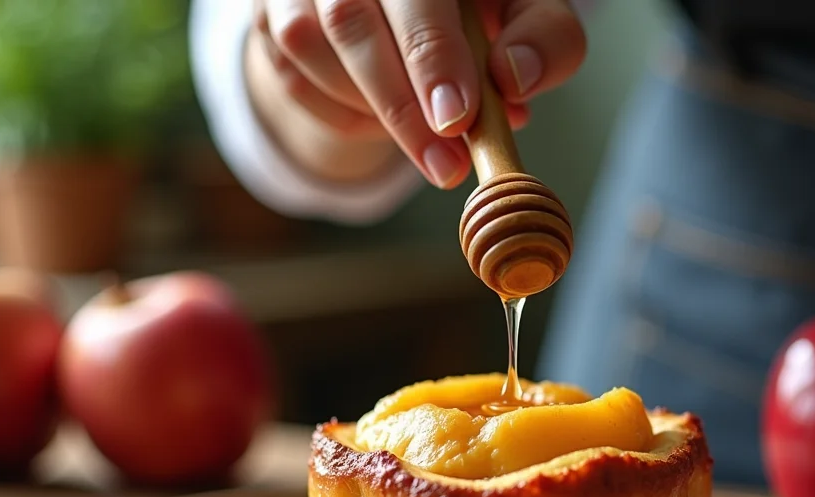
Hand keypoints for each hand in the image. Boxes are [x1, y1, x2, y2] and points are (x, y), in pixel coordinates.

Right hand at [249, 0, 586, 187]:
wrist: (408, 9)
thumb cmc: (475, 11)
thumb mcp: (527, 13)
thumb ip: (545, 38)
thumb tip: (515, 78)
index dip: (431, 52)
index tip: (457, 117)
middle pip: (349, 17)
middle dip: (399, 102)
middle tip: (443, 164)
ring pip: (312, 48)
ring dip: (373, 112)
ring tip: (425, 137)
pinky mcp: (269, 13)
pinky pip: (291, 76)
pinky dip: (343, 113)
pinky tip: (382, 116)